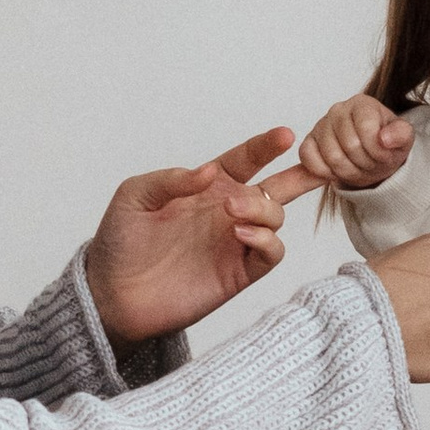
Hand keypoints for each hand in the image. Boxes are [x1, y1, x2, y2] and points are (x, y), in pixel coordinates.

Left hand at [83, 129, 295, 345]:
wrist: (112, 294)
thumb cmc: (120, 241)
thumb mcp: (134, 196)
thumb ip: (171, 180)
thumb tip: (209, 171)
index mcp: (207, 186)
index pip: (245, 159)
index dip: (265, 146)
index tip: (285, 135)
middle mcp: (228, 211)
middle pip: (277, 187)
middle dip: (302, 175)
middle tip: (316, 167)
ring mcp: (235, 242)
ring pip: (277, 216)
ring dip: (264, 207)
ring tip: (233, 210)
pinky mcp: (238, 273)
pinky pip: (270, 254)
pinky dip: (267, 240)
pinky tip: (242, 233)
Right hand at [255, 95, 413, 204]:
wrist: (372, 155)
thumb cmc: (386, 144)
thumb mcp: (403, 138)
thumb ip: (401, 134)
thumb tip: (385, 138)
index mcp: (362, 104)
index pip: (367, 130)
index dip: (378, 150)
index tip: (384, 154)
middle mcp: (338, 110)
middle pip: (350, 146)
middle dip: (365, 163)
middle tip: (372, 163)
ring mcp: (320, 126)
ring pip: (332, 157)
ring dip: (349, 171)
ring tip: (358, 166)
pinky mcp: (308, 142)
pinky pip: (310, 160)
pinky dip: (325, 172)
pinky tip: (338, 170)